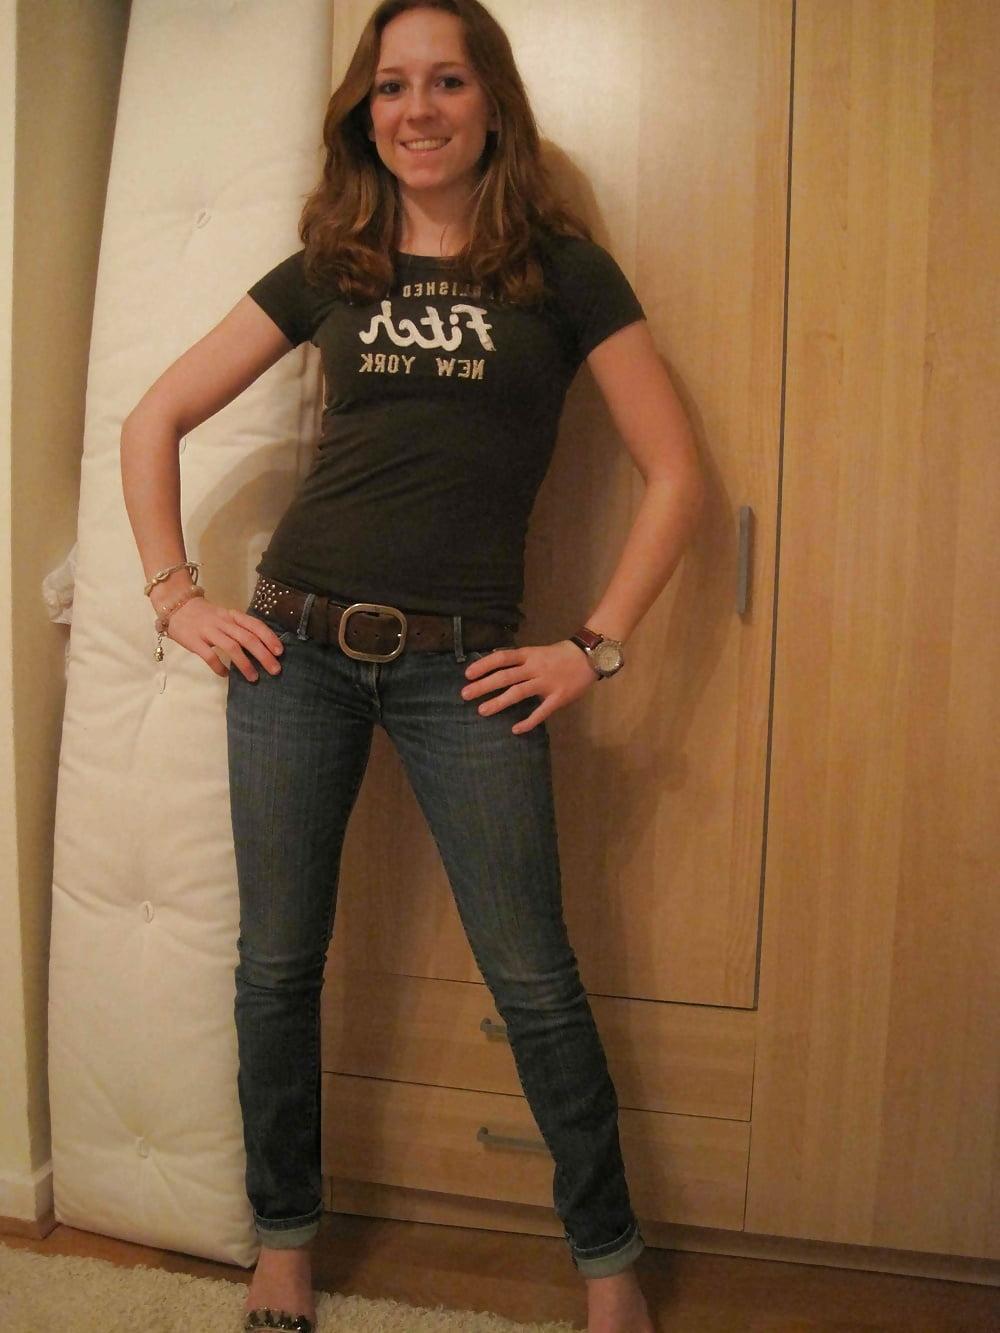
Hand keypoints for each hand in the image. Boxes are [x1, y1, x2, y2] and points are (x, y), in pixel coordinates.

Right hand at [161, 597, 285, 681]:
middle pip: (247, 638)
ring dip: (244, 664)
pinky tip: (226, 675)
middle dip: (263, 655)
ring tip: (254, 678)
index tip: (280, 652)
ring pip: (231, 647)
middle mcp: (223, 622)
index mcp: (233, 616)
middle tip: (275, 670)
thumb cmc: (206, 616)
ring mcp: (208, 631)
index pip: (255, 625)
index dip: (269, 638)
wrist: (176, 606)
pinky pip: (209, 655)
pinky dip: (219, 666)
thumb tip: (262, 648)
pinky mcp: (194, 641)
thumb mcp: (226, 617)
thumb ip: (240, 629)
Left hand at [460, 640, 599, 734]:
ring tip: (482, 711)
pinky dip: (528, 721)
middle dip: (483, 686)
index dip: (483, 665)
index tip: (467, 674)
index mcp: (529, 655)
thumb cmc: (560, 654)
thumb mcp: (537, 651)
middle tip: (465, 695)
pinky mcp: (558, 697)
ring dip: (499, 702)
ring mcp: (546, 683)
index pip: (502, 658)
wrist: (589, 656)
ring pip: (518, 692)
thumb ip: (519, 660)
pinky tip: (515, 729)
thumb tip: (493, 663)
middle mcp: (535, 668)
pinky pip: (541, 711)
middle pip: (505, 676)